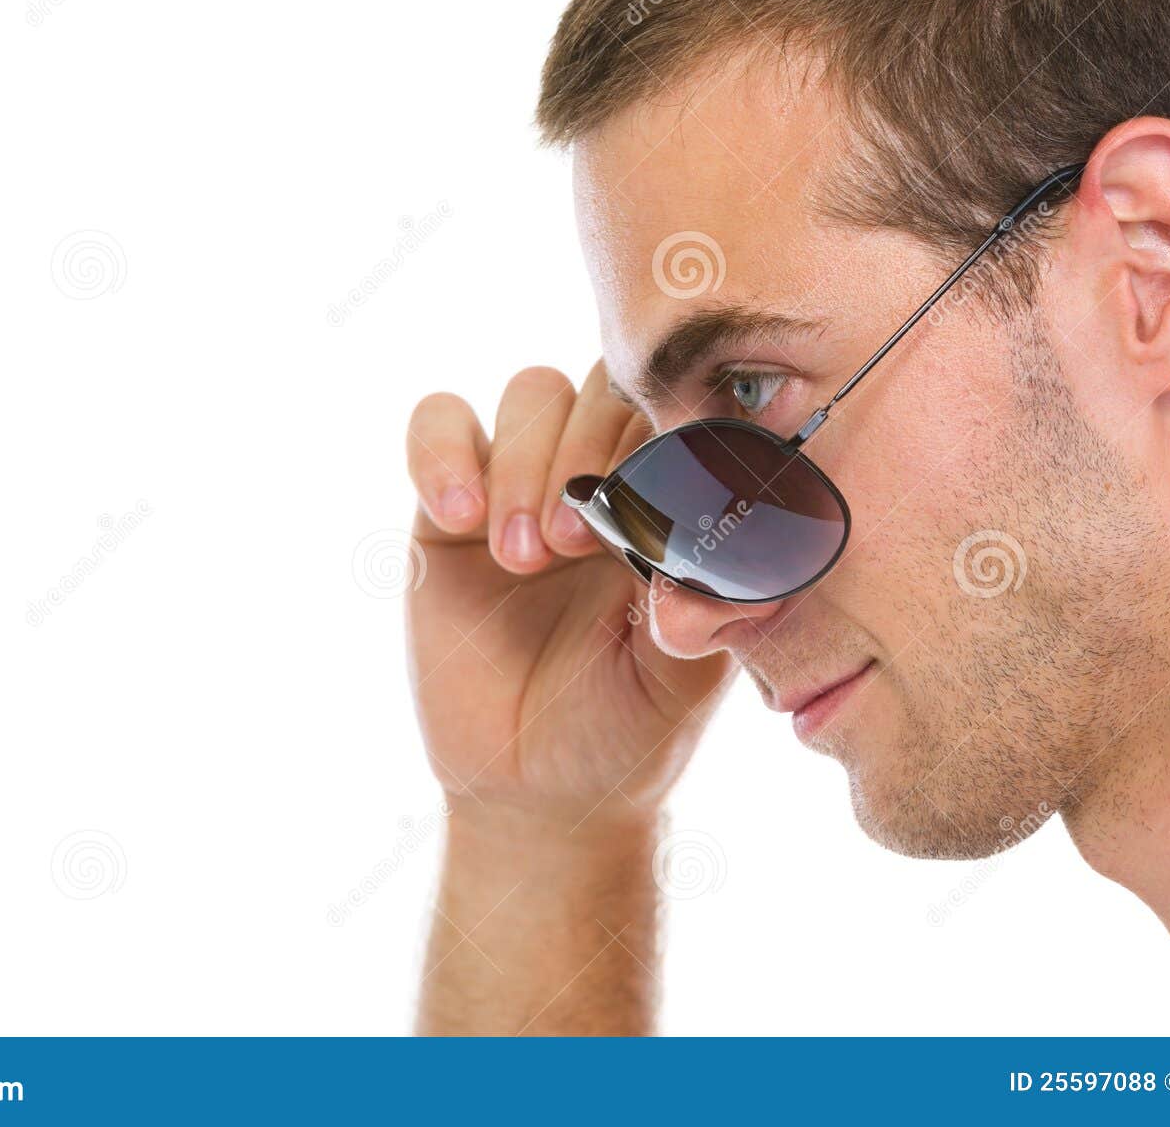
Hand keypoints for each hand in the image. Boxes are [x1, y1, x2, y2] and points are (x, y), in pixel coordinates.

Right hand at [404, 361, 733, 828]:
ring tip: (523, 558)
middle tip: (574, 545)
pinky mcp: (451, 502)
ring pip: (532, 393)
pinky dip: (443, 453)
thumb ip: (703, 600)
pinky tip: (459, 519)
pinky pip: (440, 422)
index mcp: (678, 495)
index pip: (680, 407)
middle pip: (605, 382)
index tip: (646, 514)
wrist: (537, 788)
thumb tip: (729, 547)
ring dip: (525, 463)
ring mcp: (527, 478)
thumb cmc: (630, 724)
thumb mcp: (683, 671)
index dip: (661, 435)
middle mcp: (607, 471)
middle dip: (588, 451)